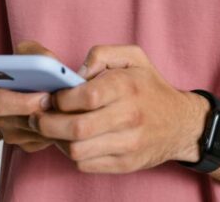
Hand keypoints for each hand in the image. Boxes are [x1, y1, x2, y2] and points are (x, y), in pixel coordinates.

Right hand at [0, 39, 61, 152]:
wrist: (14, 89)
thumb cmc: (22, 68)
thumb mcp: (26, 53)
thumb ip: (37, 54)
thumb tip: (54, 65)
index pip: (0, 103)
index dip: (25, 102)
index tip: (47, 95)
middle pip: (24, 125)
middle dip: (49, 115)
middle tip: (68, 106)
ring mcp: (12, 134)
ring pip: (39, 136)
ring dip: (58, 122)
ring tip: (74, 108)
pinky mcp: (27, 145)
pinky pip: (46, 142)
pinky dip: (59, 130)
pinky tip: (68, 116)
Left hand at [26, 44, 207, 172]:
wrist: (181, 123)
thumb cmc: (150, 87)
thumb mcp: (133, 57)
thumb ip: (101, 54)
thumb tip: (76, 72)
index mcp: (127, 87)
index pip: (86, 96)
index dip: (61, 98)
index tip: (51, 96)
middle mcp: (129, 117)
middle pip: (76, 128)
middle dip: (47, 123)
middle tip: (38, 116)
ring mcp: (128, 144)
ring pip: (77, 151)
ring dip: (56, 141)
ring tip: (52, 129)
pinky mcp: (125, 164)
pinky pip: (86, 165)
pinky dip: (71, 154)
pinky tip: (70, 141)